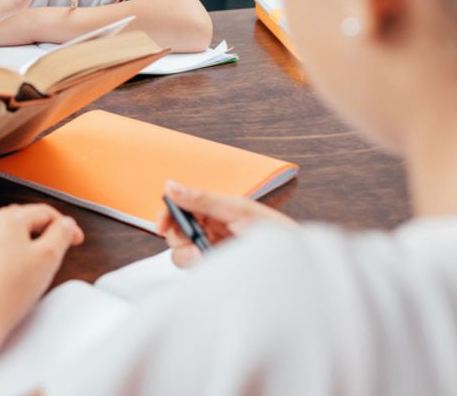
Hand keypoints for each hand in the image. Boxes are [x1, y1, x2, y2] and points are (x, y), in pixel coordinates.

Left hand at [0, 204, 84, 340]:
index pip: (44, 212)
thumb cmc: (10, 290)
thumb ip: (62, 234)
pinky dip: (13, 257)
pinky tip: (20, 275)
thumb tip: (67, 224)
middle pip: (26, 220)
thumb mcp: (49, 257)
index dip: (66, 225)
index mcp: (7, 219)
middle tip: (62, 246)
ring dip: (30, 244)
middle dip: (46, 232)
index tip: (76, 237)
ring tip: (41, 263)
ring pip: (11, 237)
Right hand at [157, 180, 295, 267]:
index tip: (162, 226)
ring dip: (189, 256)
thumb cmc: (273, 231)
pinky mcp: (214, 269)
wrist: (295, 264)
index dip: (167, 215)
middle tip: (197, 244)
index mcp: (213, 208)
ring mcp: (211, 250)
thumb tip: (171, 185)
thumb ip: (202, 199)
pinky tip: (213, 266)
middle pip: (175, 232)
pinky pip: (194, 270)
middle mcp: (208, 228)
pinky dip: (198, 269)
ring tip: (208, 257)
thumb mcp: (237, 210)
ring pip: (181, 253)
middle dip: (180, 239)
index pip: (179, 207)